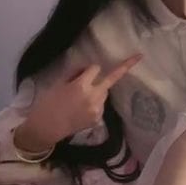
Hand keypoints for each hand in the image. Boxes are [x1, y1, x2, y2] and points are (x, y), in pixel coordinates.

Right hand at [18, 55, 140, 151]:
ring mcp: (97, 109)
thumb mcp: (59, 84)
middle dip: (124, 67)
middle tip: (139, 56)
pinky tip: (82, 109)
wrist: (46, 128)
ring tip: (81, 99)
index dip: (89, 69)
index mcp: (81, 86)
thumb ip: (75, 75)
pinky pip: (100, 105)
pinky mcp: (98, 118)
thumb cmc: (48, 103)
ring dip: (98, 90)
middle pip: (110, 79)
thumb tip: (86, 69)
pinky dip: (95, 103)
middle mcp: (93, 96)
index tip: (87, 70)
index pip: (95, 69)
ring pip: (104, 93)